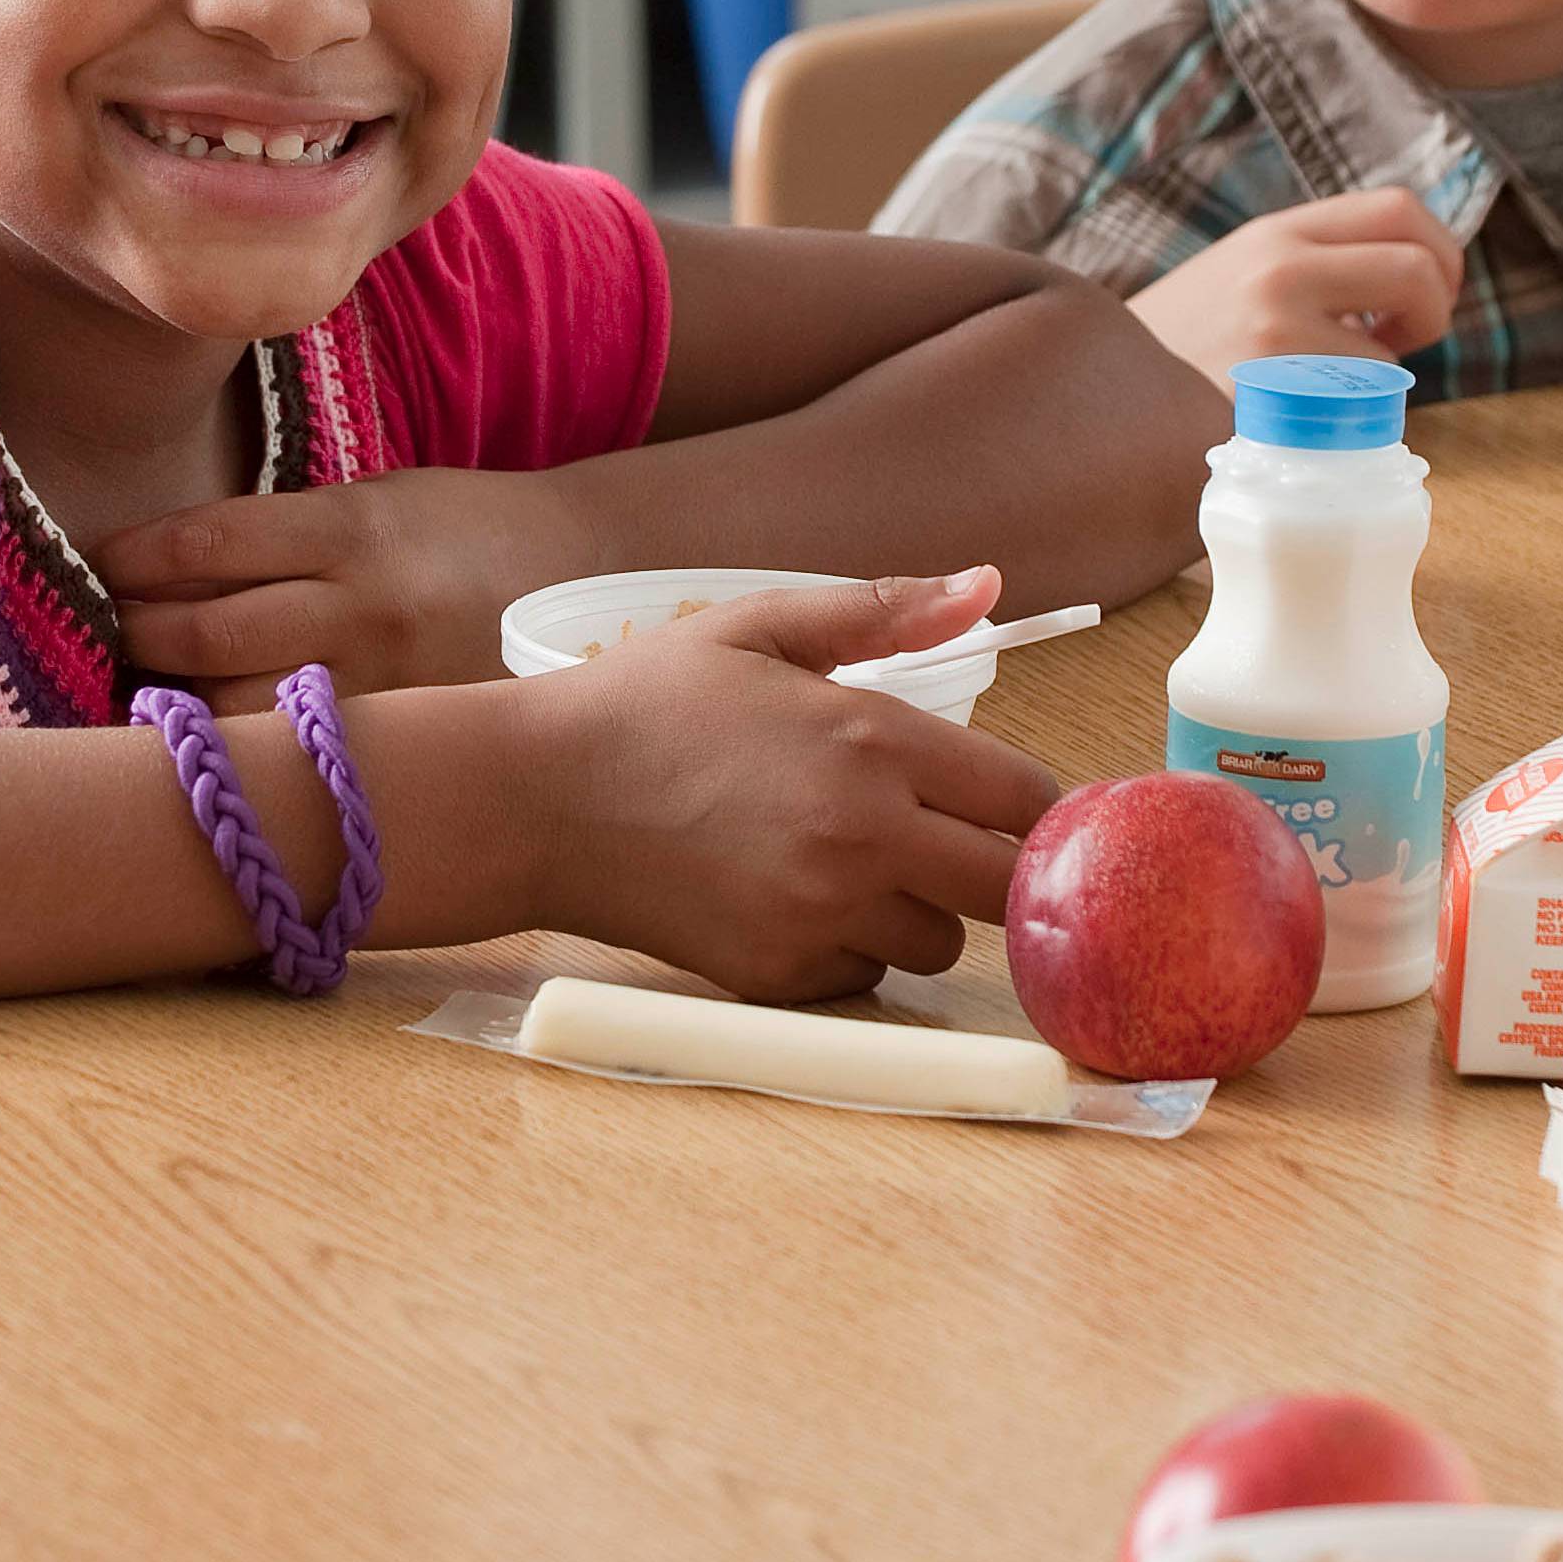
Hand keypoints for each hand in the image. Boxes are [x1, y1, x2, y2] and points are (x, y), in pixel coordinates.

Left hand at [99, 466, 570, 705]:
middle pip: (210, 634)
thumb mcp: (378, 500)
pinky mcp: (403, 736)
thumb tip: (170, 570)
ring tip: (152, 688)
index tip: (97, 564)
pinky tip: (216, 740)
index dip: (138, 559)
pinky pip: (299, 754)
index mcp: (353, 529)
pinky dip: (247, 747)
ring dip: (179, 702)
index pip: (211, 544)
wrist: (586, 576)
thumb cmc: (464, 528)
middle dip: (139, 632)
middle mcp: (364, 608)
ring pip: (242, 712)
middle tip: (107, 628)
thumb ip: (287, 535)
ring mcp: (385, 684)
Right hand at [523, 569, 1061, 1002]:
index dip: (1026, 800)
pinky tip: (795, 898)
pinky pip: (865, 977)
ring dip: (920, 910)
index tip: (999, 797)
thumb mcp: (760, 627)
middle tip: (945, 839)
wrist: (536, 797)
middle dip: (994, 866)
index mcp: (873, 741)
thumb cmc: (647, 700)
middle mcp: (863, 836)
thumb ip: (883, 610)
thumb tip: (989, 585)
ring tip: (852, 861)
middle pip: (1004, 887)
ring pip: (939, 942)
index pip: (1024, 796)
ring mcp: (822, 915)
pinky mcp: (780, 976)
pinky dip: (850, 948)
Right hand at [1129, 190, 1464, 390]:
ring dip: (1375, 381)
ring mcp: (1275, 335)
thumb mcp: (1243, 271)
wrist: (1098, 394)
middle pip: (1418, 267)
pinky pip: (1351, 413)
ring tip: (1321, 389)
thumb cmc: (1188, 344)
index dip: (1440, 252)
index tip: (1424, 292)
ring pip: (1390, 355)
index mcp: (1275, 233)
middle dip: (1436, 311)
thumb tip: (1422, 275)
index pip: (1399, 208)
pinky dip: (1342, 423)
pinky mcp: (1270, 400)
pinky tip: (1297, 422)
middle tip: (1405, 341)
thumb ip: (1318, 259)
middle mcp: (1278, 270)